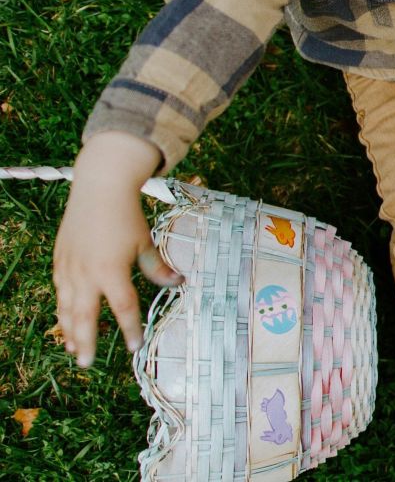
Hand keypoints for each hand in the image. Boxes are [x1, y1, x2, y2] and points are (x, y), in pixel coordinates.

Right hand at [53, 131, 180, 366]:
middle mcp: (86, 273)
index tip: (134, 346)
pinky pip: (59, 292)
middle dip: (86, 342)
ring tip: (73, 350)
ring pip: (67, 308)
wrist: (99, 187)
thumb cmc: (126, 215)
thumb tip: (178, 283)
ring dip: (70, 330)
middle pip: (85, 317)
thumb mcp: (145, 241)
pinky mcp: (60, 261)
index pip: (123, 308)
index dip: (129, 329)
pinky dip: (62, 310)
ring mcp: (69, 268)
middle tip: (87, 364)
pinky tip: (65, 321)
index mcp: (111, 270)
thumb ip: (157, 267)